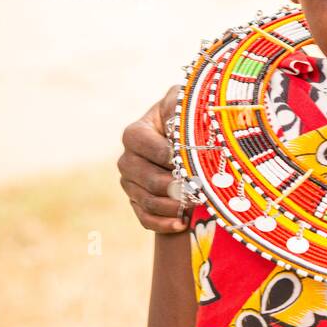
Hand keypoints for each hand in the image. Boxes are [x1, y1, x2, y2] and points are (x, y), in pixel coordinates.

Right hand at [118, 85, 189, 231]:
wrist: (191, 140)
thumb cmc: (188, 117)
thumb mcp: (183, 103)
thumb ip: (179, 105)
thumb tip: (181, 121)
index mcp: (135, 133)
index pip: (141, 144)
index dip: (165, 153)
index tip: (186, 158)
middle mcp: (129, 159)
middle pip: (145, 177)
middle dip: (172, 184)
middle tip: (196, 187)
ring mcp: (132, 183)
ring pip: (146, 199)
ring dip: (172, 205)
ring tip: (195, 204)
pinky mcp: (139, 202)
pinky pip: (145, 218)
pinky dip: (163, 223)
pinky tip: (182, 223)